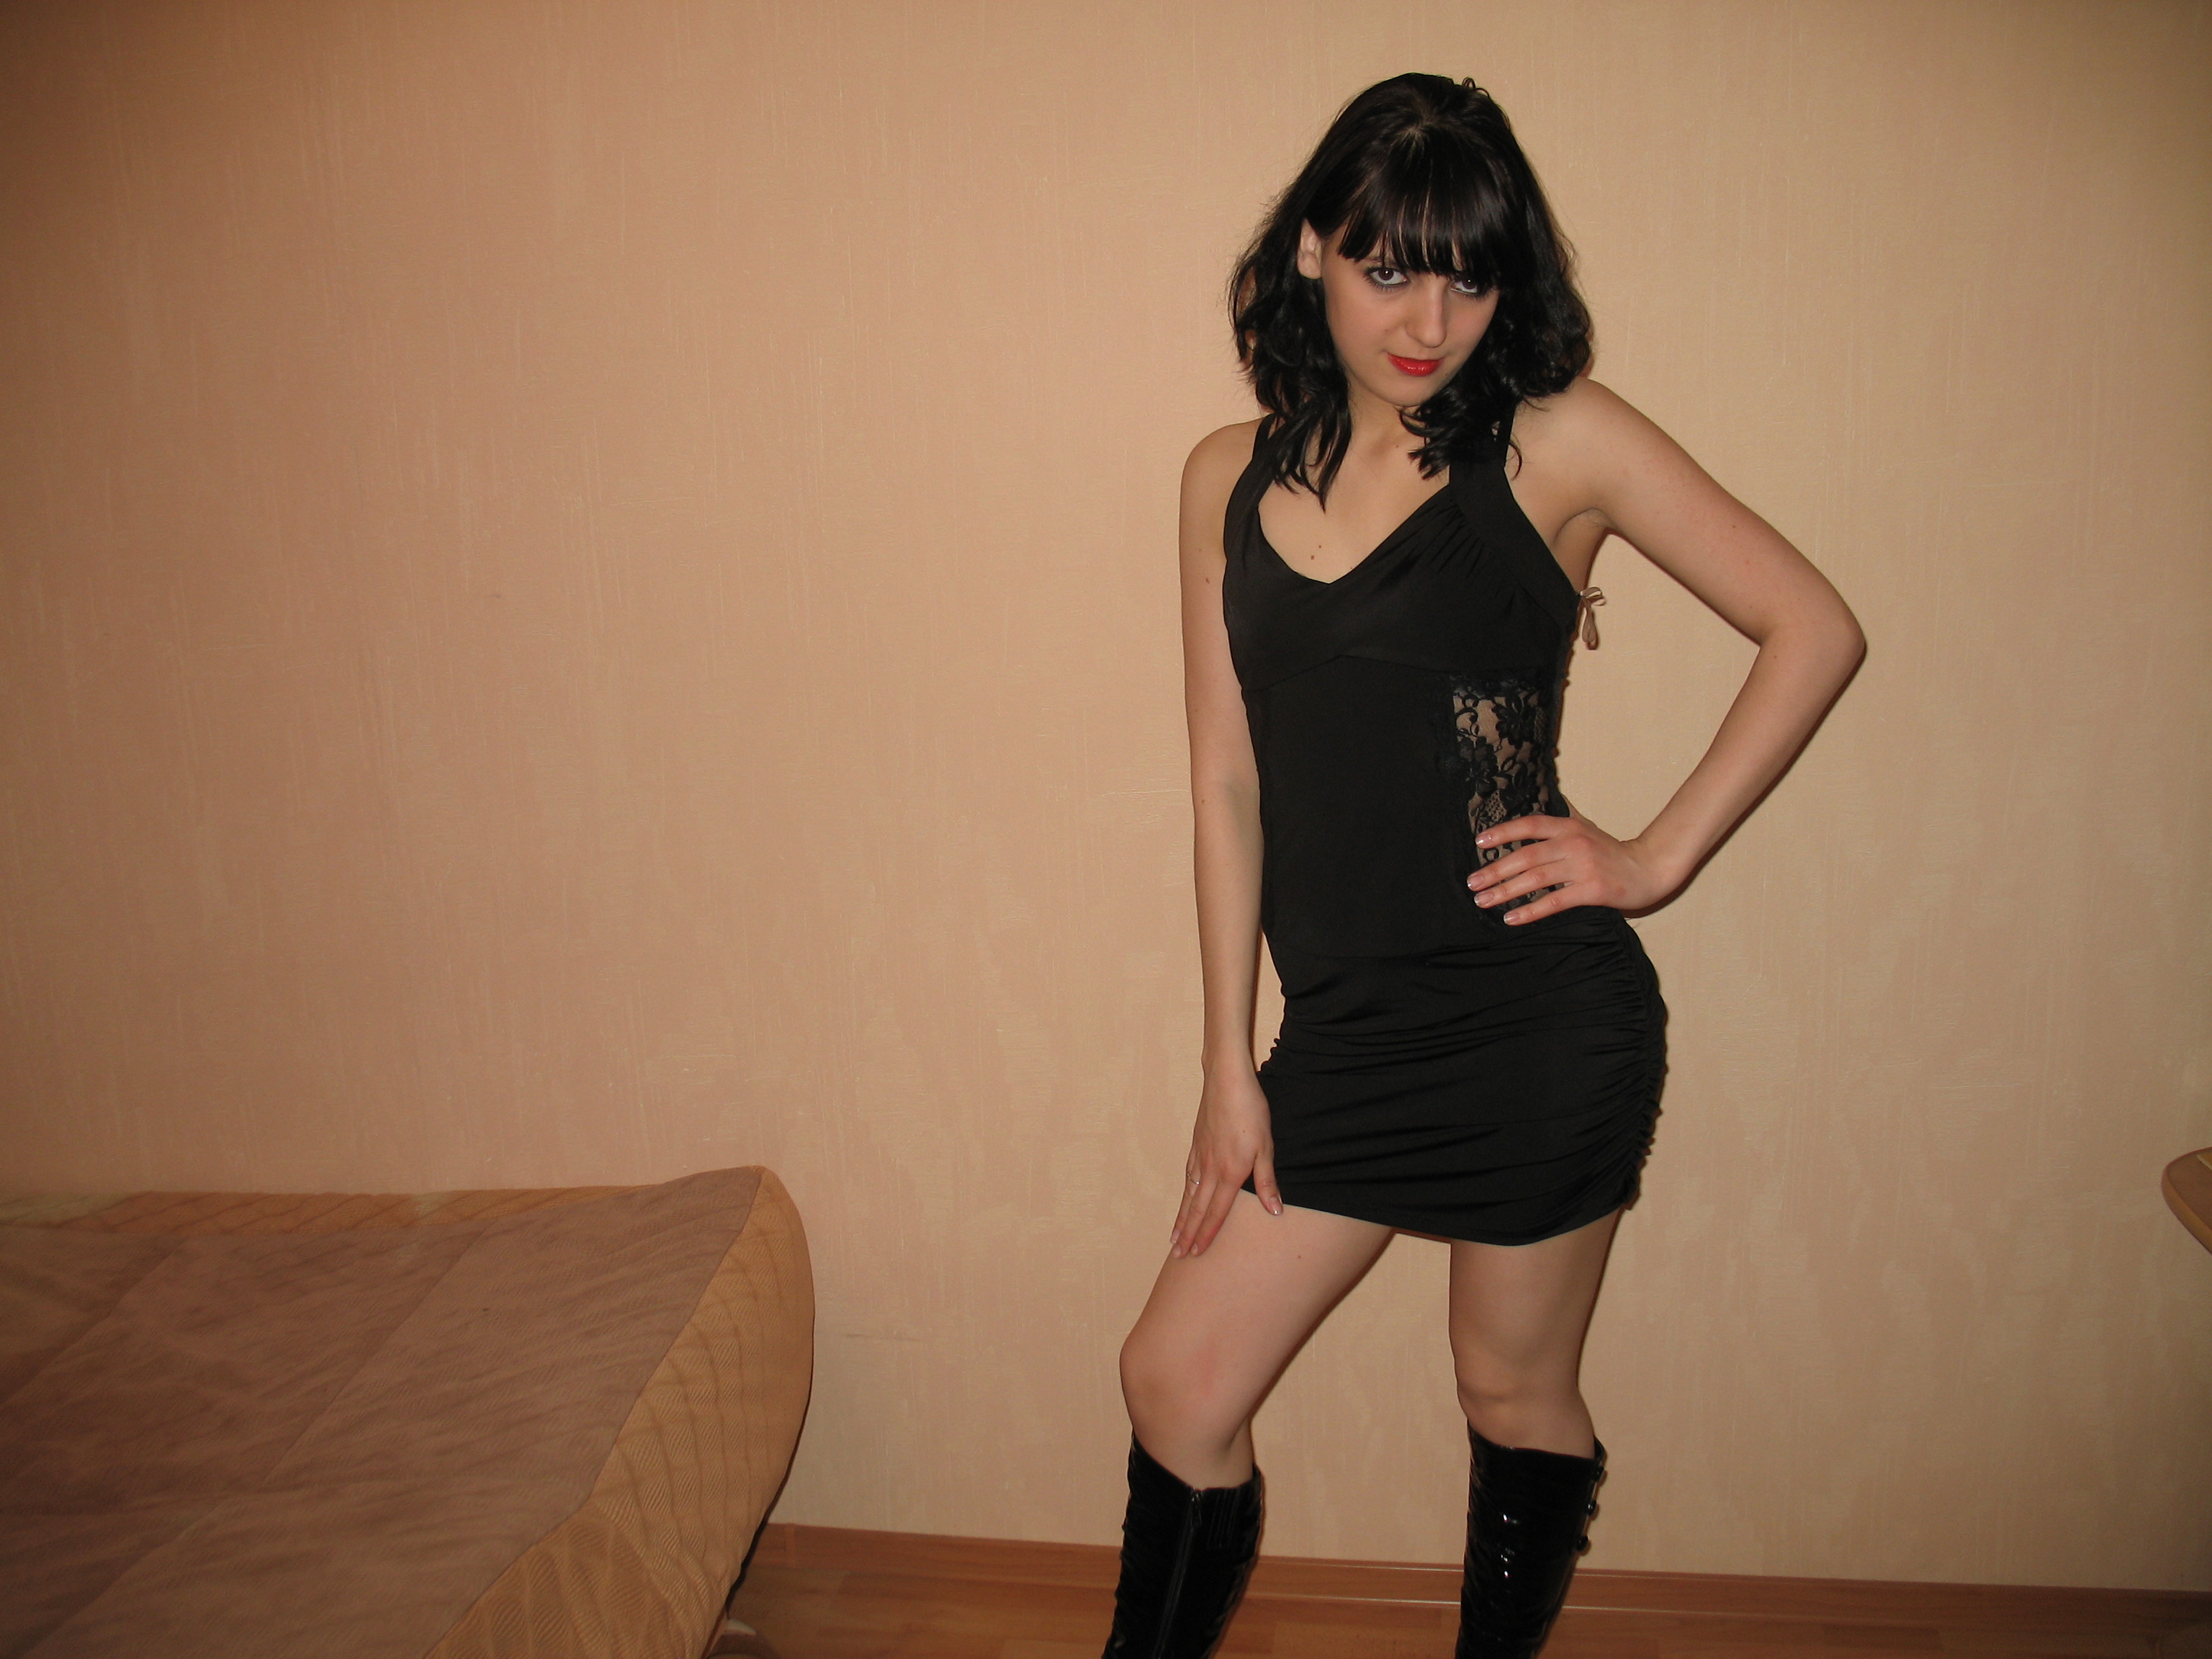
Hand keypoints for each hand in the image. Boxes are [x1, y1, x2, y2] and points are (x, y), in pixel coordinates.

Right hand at [1171, 1066, 1280, 1257]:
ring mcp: (1200, 1156)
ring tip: (1174, 1236)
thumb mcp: (1266, 1147)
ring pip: (1189, 1193)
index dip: (1207, 1234)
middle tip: (1178, 1255)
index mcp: (1229, 1173)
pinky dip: (1185, 1192)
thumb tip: (1274, 1211)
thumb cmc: (1251, 1111)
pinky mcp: (1197, 1143)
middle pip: (1197, 1208)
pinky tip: (1185, 1196)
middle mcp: (1210, 1169)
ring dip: (1182, 1217)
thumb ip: (1266, 1181)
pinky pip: (1189, 1175)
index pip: (1216, 1212)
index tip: (1197, 1253)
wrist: (1227, 1081)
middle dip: (1188, 1234)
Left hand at [1466, 811, 1680, 922]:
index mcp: (1568, 826)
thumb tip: (1541, 800)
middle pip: (1526, 856)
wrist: (1648, 868)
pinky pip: (1554, 902)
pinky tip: (1511, 918)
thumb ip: (1562, 817)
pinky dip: (1530, 910)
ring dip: (1506, 891)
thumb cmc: (1611, 851)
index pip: (1529, 825)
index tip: (1479, 843)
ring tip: (1484, 901)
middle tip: (1472, 882)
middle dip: (1495, 870)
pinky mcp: (1591, 890)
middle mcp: (1573, 843)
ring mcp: (1582, 867)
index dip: (1503, 832)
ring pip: (1535, 878)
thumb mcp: (1586, 826)